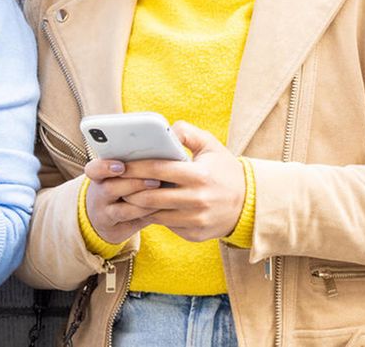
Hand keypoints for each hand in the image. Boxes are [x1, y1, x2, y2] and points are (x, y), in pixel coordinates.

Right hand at [82, 159, 157, 244]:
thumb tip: (164, 148)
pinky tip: (160, 207)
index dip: (104, 167)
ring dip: (143, 202)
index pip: (93, 170)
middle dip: (133, 184)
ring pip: (121, 209)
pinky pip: (132, 222)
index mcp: (99, 176)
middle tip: (155, 180)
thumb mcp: (120, 174)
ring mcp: (106, 213)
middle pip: (109, 188)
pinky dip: (146, 214)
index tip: (121, 166)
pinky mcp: (115, 229)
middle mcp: (99, 195)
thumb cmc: (122, 188)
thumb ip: (135, 164)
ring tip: (160, 194)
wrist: (106, 217)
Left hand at [118, 121, 246, 241]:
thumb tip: (165, 130)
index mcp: (200, 176)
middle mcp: (198, 200)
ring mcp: (196, 220)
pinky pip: (166, 225)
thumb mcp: (211, 146)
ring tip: (125, 193)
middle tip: (115, 182)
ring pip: (155, 214)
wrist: (249, 204)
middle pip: (150, 196)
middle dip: (128, 189)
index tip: (118, 163)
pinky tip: (145, 207)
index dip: (135, 167)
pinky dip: (153, 216)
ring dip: (137, 204)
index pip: (158, 170)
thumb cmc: (224, 170)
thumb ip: (187, 133)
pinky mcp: (195, 234)